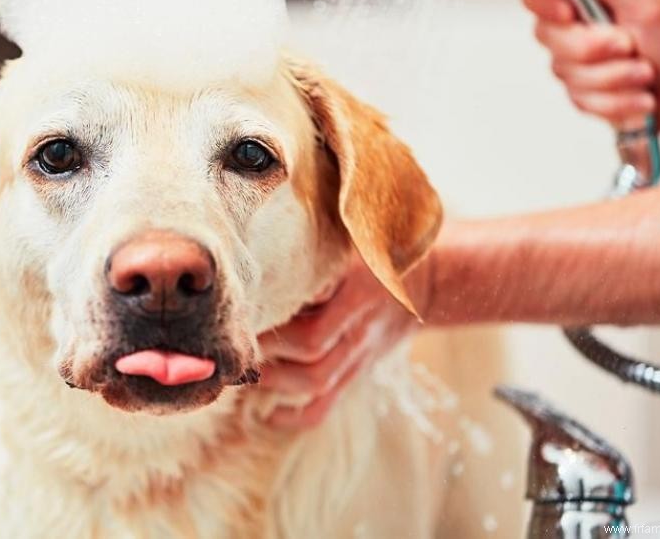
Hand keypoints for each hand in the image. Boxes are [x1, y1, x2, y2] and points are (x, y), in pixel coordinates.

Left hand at [257, 254, 423, 428]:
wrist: (425, 285)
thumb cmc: (376, 255)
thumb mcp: (354, 242)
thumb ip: (319, 250)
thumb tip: (266, 251)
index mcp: (357, 286)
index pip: (316, 301)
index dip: (276, 316)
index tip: (243, 313)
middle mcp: (358, 324)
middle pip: (310, 347)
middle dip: (267, 348)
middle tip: (234, 341)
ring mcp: (358, 354)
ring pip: (315, 381)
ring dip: (274, 380)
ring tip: (243, 369)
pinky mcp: (355, 373)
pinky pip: (327, 406)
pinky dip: (295, 418)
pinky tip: (268, 415)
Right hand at [517, 0, 659, 131]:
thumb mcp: (645, 0)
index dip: (539, 0)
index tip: (567, 14)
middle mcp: (582, 15)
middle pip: (546, 34)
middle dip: (590, 51)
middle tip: (628, 46)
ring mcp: (582, 53)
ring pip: (564, 72)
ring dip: (611, 80)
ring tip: (645, 73)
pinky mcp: (588, 86)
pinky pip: (579, 100)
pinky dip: (614, 103)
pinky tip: (639, 96)